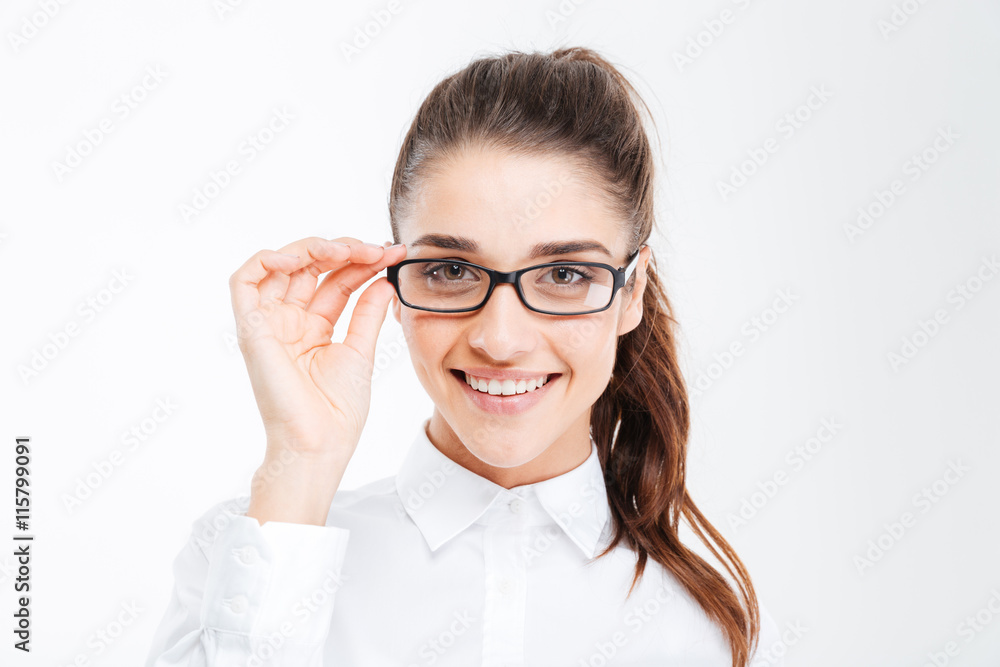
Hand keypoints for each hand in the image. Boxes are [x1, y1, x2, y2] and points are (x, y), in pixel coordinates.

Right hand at [229, 237, 406, 466]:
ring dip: (313, 248)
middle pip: (311, 267)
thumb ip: (368, 313)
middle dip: (345, 250)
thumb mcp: (360, 352)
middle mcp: (289, 321)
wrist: (319, 443)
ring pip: (280, 265)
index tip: (393, 254)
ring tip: (345, 249)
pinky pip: (243, 282)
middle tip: (376, 249)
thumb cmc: (337, 410)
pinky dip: (266, 260)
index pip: (336, 281)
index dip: (363, 263)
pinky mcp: (250, 329)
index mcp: (314, 328)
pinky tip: (298, 257)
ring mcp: (269, 323)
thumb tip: (384, 280)